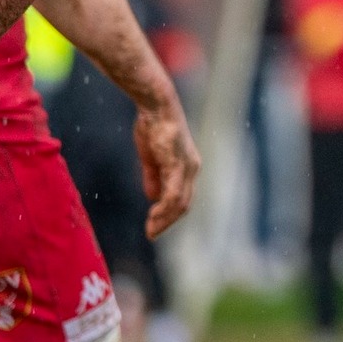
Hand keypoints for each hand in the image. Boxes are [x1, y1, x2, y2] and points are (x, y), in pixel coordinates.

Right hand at [134, 93, 200, 237]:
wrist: (156, 107)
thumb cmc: (153, 127)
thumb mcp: (151, 157)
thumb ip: (153, 177)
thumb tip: (152, 197)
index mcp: (186, 166)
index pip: (181, 197)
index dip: (169, 214)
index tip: (154, 226)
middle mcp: (191, 168)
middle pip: (183, 204)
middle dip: (167, 221)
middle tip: (152, 234)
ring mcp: (186, 167)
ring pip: (180, 202)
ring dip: (165, 219)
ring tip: (151, 231)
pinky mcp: (178, 164)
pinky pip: (173, 193)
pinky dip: (164, 209)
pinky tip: (154, 217)